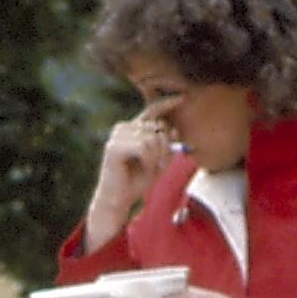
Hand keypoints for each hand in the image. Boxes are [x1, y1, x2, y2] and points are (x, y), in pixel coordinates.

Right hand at [84, 112, 172, 250]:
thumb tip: (172, 129)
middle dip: (164, 147)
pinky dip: (149, 159)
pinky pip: (144, 146)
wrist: (118, 199)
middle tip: (158, 165)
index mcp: (132, 129)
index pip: (152, 110)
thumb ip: (166, 145)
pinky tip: (142, 168)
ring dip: (157, 156)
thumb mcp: (158, 160)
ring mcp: (116, 137)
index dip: (167, 103)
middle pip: (157, 126)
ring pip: (152, 137)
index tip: (183, 97)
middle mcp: (122, 129)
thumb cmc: (136, 180)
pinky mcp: (113, 148)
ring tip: (149, 168)